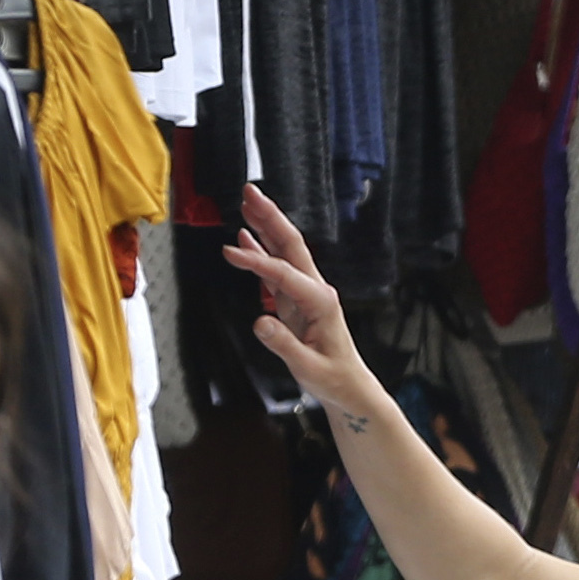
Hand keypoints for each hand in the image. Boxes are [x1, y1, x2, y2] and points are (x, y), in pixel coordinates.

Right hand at [222, 186, 386, 426]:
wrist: (348, 388)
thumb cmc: (333, 378)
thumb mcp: (308, 368)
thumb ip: (283, 344)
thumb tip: (259, 322)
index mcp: (320, 301)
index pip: (283, 272)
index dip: (255, 260)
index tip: (230, 253)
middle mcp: (315, 290)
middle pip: (290, 244)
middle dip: (271, 216)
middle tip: (250, 191)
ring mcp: (305, 293)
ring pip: (284, 251)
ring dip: (266, 226)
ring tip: (247, 203)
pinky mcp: (296, 301)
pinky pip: (276, 270)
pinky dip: (261, 252)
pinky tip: (247, 237)